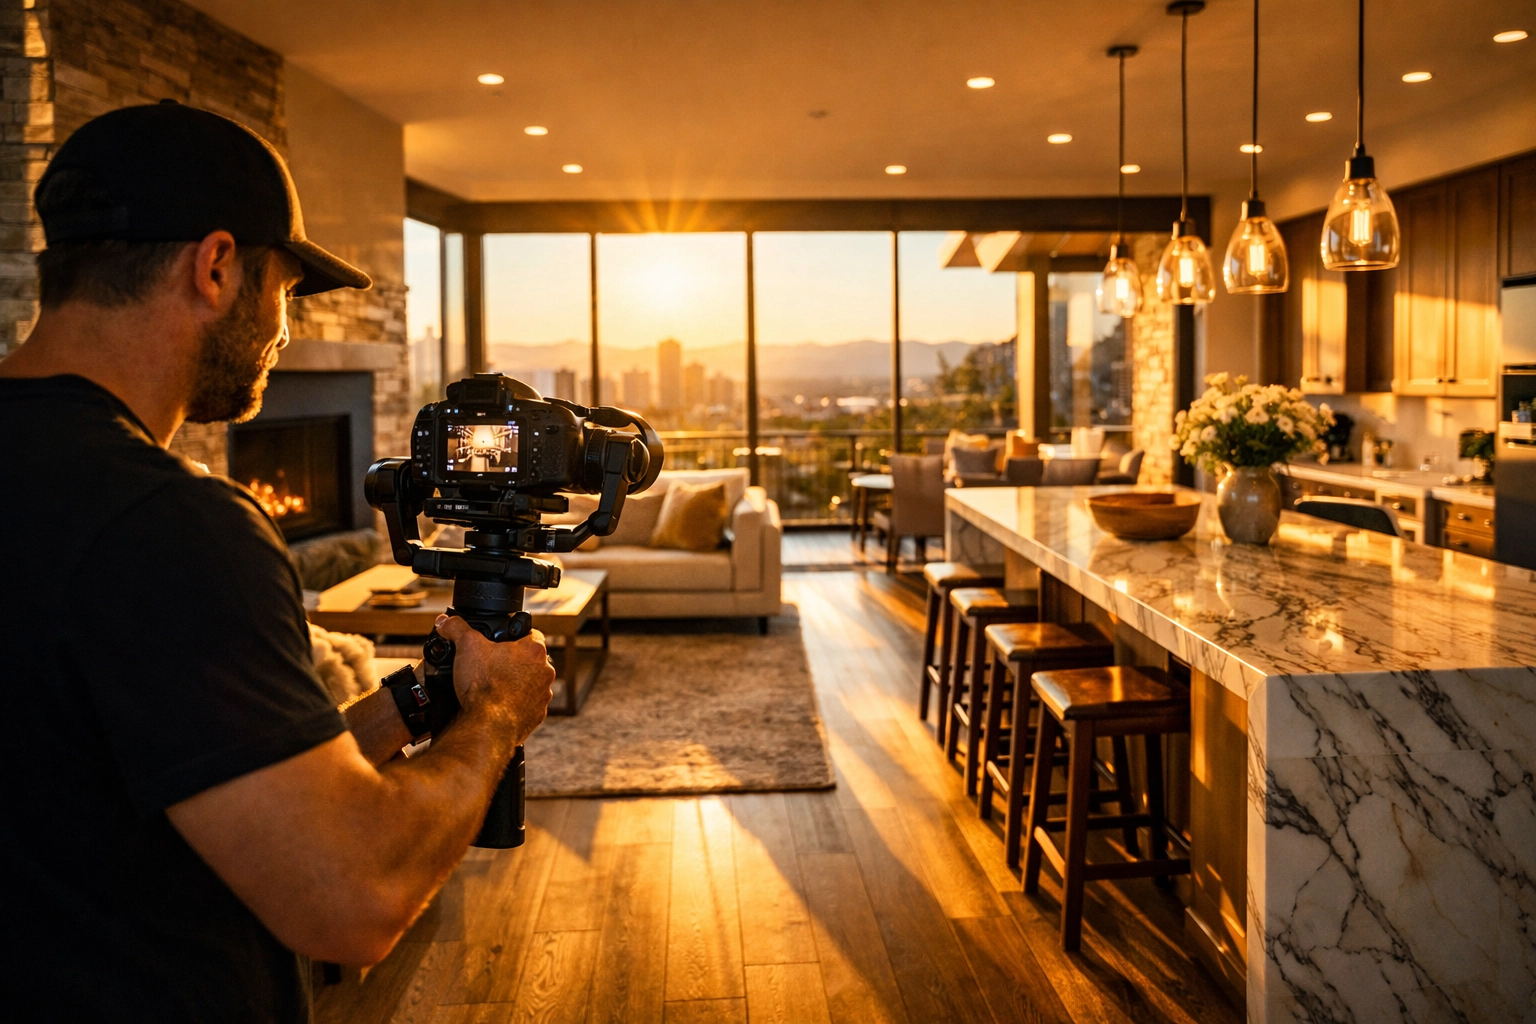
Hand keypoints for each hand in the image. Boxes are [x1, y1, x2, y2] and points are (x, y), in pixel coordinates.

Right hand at [434, 615, 553, 745]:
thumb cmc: (484, 686)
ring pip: (530, 683)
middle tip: (493, 665)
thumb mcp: (466, 647)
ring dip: (516, 684)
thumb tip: (446, 622)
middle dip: (513, 661)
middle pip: (529, 660)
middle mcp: (545, 672)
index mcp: (534, 651)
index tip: (501, 642)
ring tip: (494, 686)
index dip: (514, 635)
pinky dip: (514, 705)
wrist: (487, 725)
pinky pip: (527, 705)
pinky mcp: (536, 716)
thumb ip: (457, 629)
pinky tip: (497, 705)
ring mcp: (543, 696)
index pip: (530, 634)